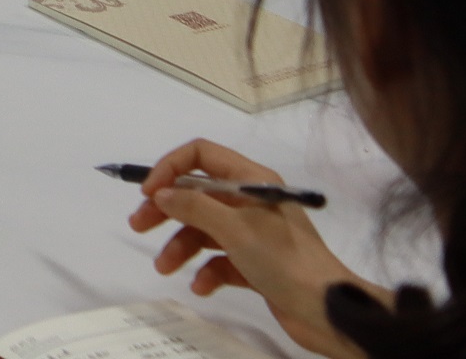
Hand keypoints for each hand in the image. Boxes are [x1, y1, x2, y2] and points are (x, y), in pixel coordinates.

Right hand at [128, 141, 377, 358]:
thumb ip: (194, 206)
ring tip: (164, 267)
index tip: (148, 192)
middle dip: (167, 209)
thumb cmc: (283, 258)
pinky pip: (221, 260)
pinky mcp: (256, 264)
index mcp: (252, 180)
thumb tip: (161, 192)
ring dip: (182, 245)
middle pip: (199, 194)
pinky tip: (202, 286)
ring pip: (206, 230)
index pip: (202, 156)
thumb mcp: (234, 228)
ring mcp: (255, 234)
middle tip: (139, 224)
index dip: (171, 168)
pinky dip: (207, 271)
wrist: (326, 309)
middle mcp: (252, 202)